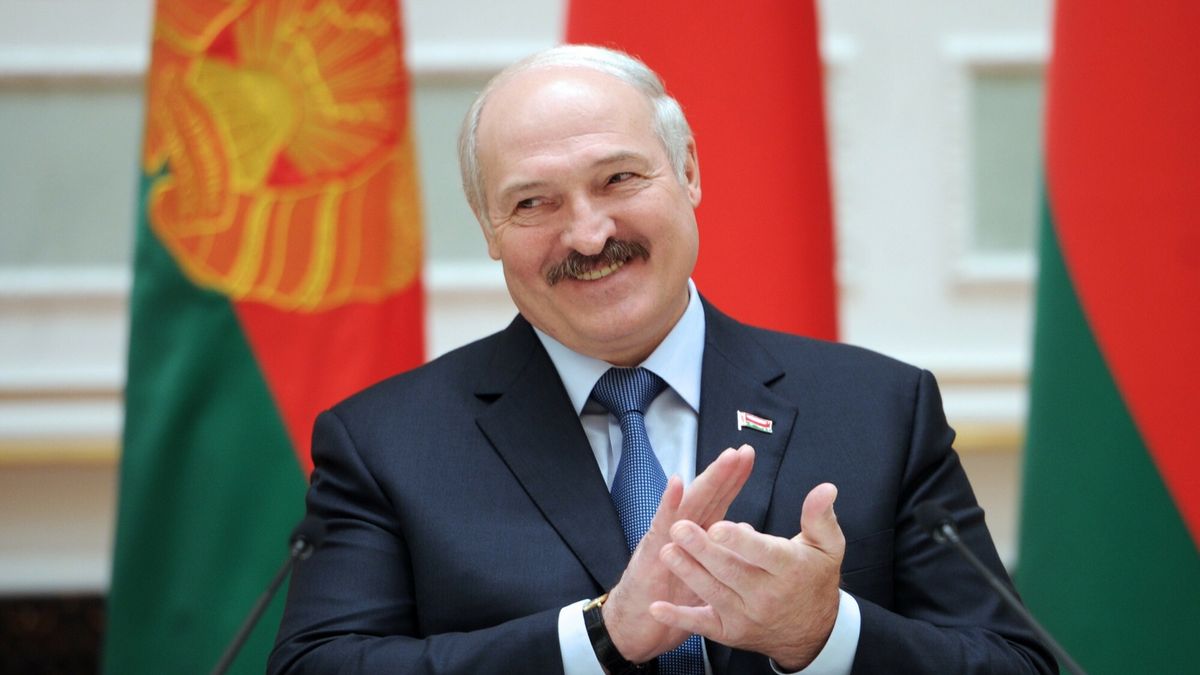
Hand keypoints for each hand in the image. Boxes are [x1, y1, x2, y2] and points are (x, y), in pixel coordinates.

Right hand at [603, 445, 755, 662]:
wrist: (635, 626)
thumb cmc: (668, 599)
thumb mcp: (703, 578)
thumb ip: (722, 554)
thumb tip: (747, 534)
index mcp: (695, 536)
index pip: (717, 502)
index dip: (733, 480)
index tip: (749, 457)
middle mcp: (679, 531)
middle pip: (706, 497)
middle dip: (724, 473)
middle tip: (742, 451)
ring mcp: (664, 539)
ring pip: (688, 505)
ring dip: (706, 481)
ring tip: (723, 461)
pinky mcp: (650, 553)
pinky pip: (661, 525)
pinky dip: (669, 503)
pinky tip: (678, 485)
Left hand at [648, 482, 844, 670]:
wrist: (812, 633)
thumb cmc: (814, 580)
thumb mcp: (827, 547)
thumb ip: (820, 517)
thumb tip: (825, 488)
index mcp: (788, 569)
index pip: (763, 552)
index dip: (740, 540)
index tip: (719, 525)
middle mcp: (766, 595)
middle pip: (731, 571)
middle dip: (703, 550)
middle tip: (680, 529)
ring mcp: (746, 615)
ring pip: (713, 593)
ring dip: (688, 572)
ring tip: (667, 552)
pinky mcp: (730, 631)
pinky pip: (702, 624)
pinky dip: (678, 617)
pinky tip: (658, 606)